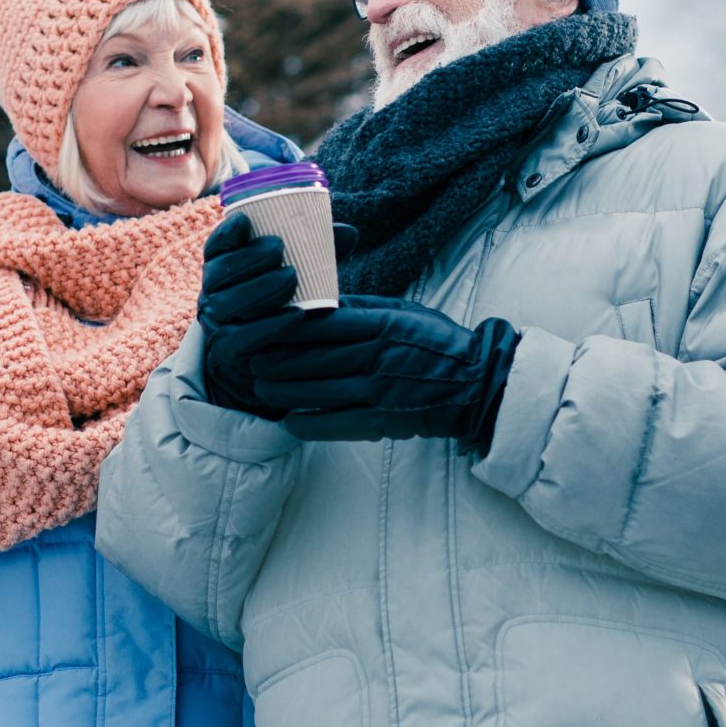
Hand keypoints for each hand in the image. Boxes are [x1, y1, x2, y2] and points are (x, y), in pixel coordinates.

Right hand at [197, 213, 355, 417]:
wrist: (266, 357)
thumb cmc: (280, 305)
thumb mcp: (292, 276)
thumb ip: (313, 254)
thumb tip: (349, 233)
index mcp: (222, 270)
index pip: (215, 247)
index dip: (226, 233)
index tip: (246, 221)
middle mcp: (212, 294)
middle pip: (222, 271)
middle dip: (250, 257)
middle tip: (279, 248)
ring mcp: (218, 323)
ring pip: (229, 302)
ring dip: (261, 287)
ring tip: (292, 276)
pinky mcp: (230, 350)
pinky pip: (245, 336)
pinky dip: (271, 324)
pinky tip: (296, 315)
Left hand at [246, 295, 519, 453]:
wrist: (475, 385)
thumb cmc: (435, 343)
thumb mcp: (402, 312)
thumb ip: (362, 309)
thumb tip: (318, 303)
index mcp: (382, 325)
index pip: (323, 324)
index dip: (288, 327)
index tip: (263, 324)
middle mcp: (378, 358)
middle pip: (313, 358)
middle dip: (276, 360)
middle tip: (250, 358)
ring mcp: (379, 392)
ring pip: (318, 391)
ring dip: (284, 391)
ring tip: (262, 386)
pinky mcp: (382, 421)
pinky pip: (336, 423)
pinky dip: (309, 423)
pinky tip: (289, 421)